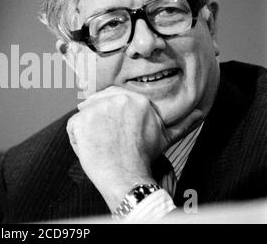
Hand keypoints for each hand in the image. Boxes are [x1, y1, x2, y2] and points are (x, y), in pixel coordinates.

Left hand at [66, 86, 202, 209]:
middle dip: (99, 120)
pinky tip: (91, 150)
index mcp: (136, 99)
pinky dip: (78, 140)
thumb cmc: (143, 159)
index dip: (111, 114)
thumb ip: (181, 123)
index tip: (112, 130)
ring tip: (102, 146)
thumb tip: (201, 113)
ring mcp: (97, 108)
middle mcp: (117, 98)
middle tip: (105, 139)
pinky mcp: (80, 120)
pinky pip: (73, 128)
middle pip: (98, 103)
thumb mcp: (164, 138)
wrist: (127, 178)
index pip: (114, 97)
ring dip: (90, 131)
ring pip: (85, 116)